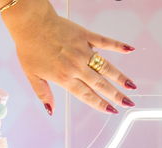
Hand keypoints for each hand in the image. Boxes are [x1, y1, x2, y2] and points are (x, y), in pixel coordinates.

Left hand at [0, 0, 134, 114]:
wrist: (31, 23)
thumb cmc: (29, 48)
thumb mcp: (31, 75)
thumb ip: (43, 94)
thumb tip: (50, 111)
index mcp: (64, 77)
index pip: (87, 95)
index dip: (100, 104)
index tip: (111, 110)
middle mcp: (76, 66)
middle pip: (101, 84)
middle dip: (116, 95)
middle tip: (128, 103)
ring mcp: (83, 50)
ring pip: (106, 67)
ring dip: (121, 77)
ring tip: (132, 86)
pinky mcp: (85, 36)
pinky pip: (105, 42)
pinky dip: (118, 45)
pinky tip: (130, 50)